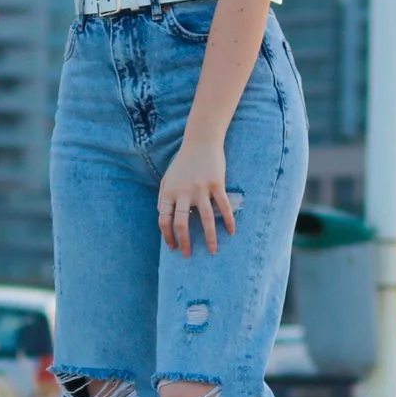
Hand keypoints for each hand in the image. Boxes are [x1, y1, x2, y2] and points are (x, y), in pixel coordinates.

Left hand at [158, 137, 235, 257]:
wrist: (200, 141)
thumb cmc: (183, 162)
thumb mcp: (168, 178)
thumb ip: (164, 198)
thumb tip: (164, 218)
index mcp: (169, 192)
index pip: (164, 219)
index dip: (167, 236)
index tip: (173, 247)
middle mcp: (183, 192)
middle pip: (182, 223)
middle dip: (185, 242)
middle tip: (188, 255)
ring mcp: (201, 188)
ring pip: (205, 219)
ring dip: (209, 237)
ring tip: (212, 251)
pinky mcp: (216, 184)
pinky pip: (223, 206)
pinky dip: (229, 220)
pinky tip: (232, 232)